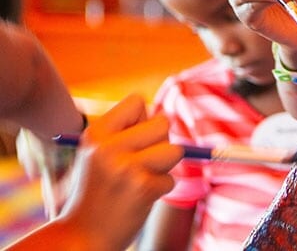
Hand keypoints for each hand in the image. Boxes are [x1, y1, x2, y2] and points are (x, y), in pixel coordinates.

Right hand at [55, 95, 182, 249]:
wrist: (82, 235)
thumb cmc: (96, 192)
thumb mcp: (98, 155)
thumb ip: (125, 133)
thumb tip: (164, 119)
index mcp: (96, 134)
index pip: (137, 101)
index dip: (144, 119)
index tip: (132, 140)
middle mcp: (108, 147)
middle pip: (162, 123)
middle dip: (160, 143)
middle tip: (140, 164)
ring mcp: (126, 167)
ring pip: (175, 150)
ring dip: (165, 167)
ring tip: (140, 180)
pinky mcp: (142, 187)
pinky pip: (171, 180)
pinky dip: (160, 190)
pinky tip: (138, 199)